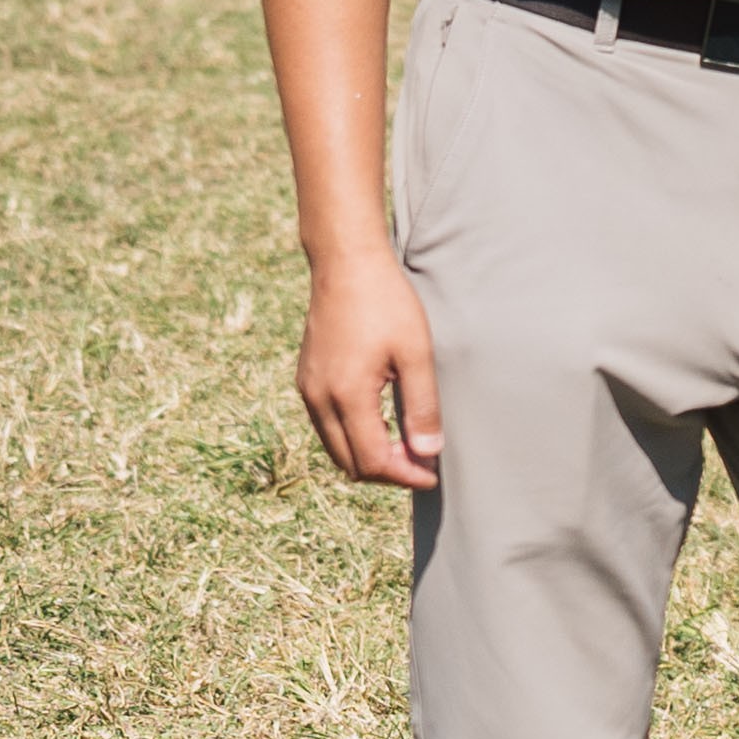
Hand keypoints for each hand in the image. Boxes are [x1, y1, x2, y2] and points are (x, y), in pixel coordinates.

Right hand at [293, 245, 441, 489]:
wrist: (345, 262)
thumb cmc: (385, 301)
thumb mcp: (416, 353)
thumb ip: (422, 406)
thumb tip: (428, 452)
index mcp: (347, 396)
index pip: (373, 461)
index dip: (405, 475)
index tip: (432, 476)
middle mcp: (319, 399)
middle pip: (350, 464)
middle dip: (387, 472)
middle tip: (421, 461)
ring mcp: (308, 389)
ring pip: (335, 448)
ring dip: (368, 455)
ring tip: (405, 443)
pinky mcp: (307, 379)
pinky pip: (326, 426)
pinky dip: (353, 436)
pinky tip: (381, 420)